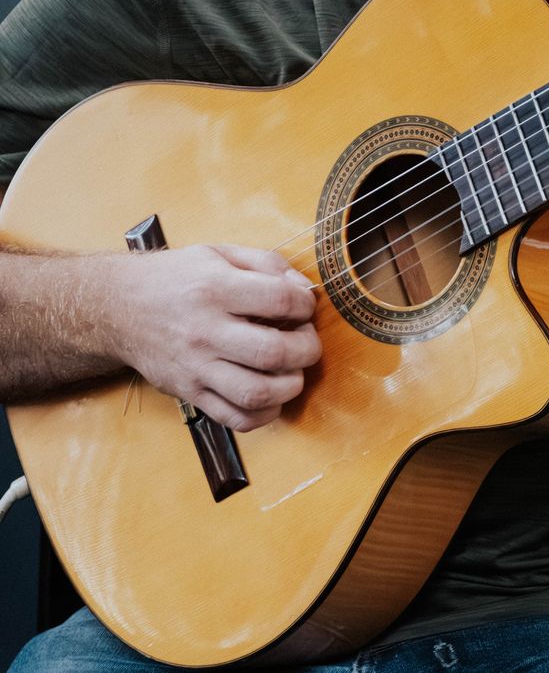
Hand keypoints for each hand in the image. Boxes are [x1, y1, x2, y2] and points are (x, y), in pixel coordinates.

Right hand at [110, 243, 319, 431]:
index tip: (304, 307)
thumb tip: (305, 290)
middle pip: (272, 352)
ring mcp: (196, 367)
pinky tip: (270, 396)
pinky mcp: (189, 393)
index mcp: (214, 288)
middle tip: (305, 342)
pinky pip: (236, 418)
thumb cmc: (176, 280)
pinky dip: (264, 414)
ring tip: (292, 372)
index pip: (279, 300)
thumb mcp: (218, 254)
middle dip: (306, 349)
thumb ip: (267, 264)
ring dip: (290, 386)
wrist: (118, 308)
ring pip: (256, 393)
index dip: (306, 305)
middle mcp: (204, 330)